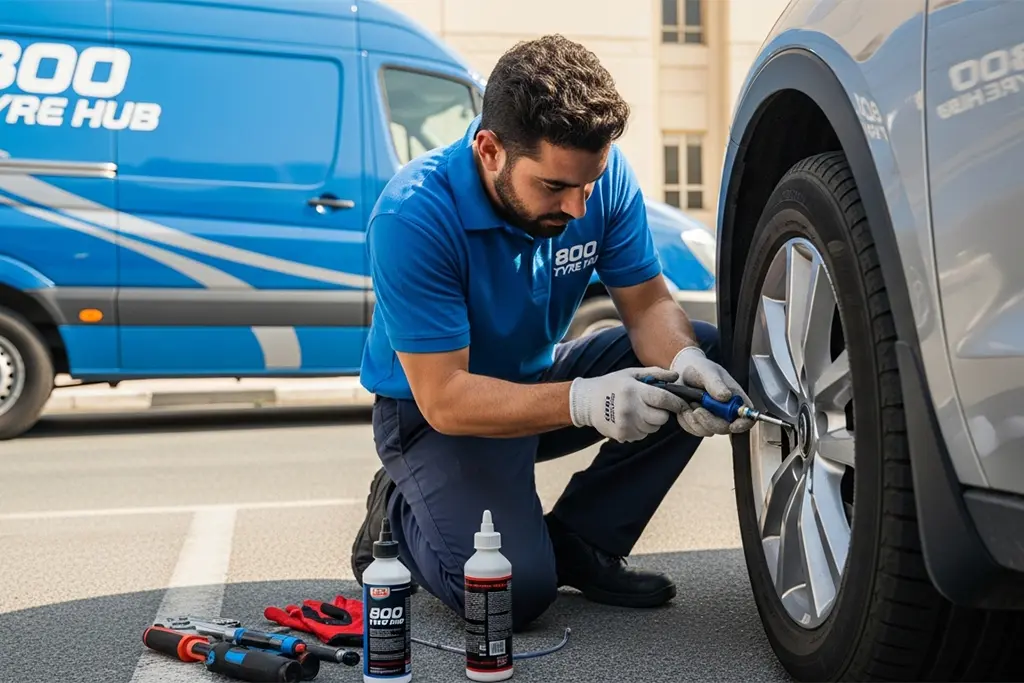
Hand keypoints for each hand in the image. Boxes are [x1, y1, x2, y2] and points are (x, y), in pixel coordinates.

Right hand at [569, 367, 687, 442]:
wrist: (586, 402)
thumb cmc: (612, 384)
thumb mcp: (631, 373)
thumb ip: (656, 374)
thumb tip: (676, 376)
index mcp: (634, 391)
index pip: (663, 400)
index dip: (676, 403)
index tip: (683, 404)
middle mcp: (630, 409)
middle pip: (661, 418)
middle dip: (662, 412)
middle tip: (653, 405)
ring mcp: (626, 424)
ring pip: (653, 428)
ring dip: (651, 421)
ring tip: (638, 410)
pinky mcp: (623, 435)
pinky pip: (642, 434)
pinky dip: (641, 428)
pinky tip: (630, 418)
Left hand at [670, 346, 754, 436]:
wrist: (682, 372)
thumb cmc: (700, 369)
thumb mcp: (707, 372)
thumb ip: (715, 383)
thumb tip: (725, 396)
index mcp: (735, 399)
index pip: (747, 417)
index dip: (744, 424)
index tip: (733, 425)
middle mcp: (726, 412)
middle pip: (725, 428)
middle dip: (710, 422)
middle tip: (697, 410)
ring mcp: (712, 419)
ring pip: (707, 431)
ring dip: (696, 420)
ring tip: (690, 402)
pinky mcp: (698, 423)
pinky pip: (693, 429)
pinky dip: (687, 420)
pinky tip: (684, 407)